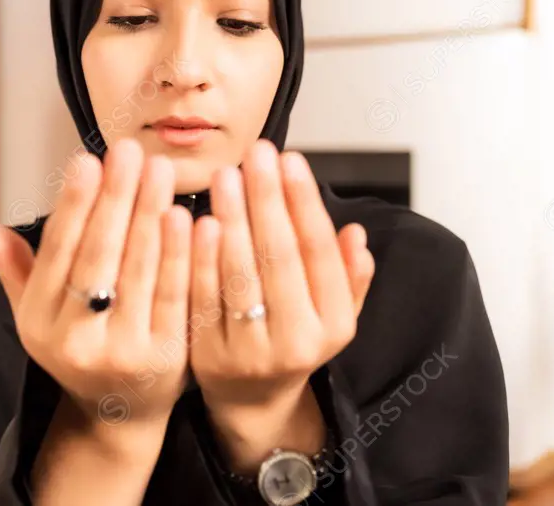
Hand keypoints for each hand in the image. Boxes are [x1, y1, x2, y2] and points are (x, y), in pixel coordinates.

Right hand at [0, 138, 192, 451]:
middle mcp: (75, 339)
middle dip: (114, 198)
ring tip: (159, 170)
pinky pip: (175, 296)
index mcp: (38, 322)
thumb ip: (18, 270)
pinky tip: (190, 217)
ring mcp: (123, 351)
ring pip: (138, 271)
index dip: (73, 205)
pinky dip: (181, 255)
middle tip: (128, 151)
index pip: (57, 252)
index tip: (87, 159)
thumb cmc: (81, 347)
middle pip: (98, 256)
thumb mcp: (39, 315)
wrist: (119, 415)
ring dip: (149, 215)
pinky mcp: (167, 357)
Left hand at [189, 139, 373, 419]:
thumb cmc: (292, 338)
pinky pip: (203, 298)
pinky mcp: (209, 356)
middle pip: (280, 258)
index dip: (303, 202)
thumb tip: (355, 234)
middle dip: (267, 200)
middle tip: (256, 153)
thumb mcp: (334, 313)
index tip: (291, 158)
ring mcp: (251, 352)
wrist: (251, 400)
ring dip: (233, 220)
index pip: (319, 252)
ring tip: (227, 175)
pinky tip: (198, 221)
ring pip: (241, 275)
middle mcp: (297, 341)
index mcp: (334, 324)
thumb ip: (348, 275)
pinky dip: (201, 259)